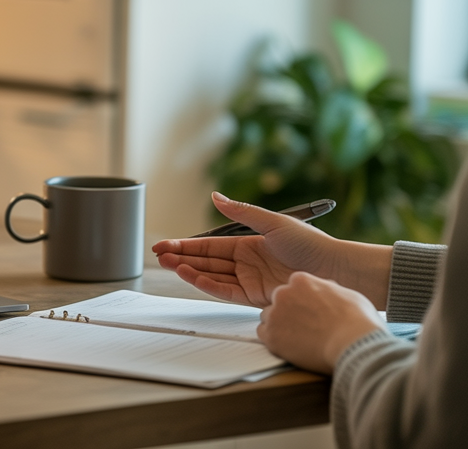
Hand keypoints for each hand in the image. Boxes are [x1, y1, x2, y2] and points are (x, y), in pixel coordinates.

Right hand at [151, 192, 390, 307]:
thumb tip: (215, 196)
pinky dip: (206, 284)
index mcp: (249, 243)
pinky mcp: (256, 297)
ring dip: (189, 271)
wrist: (336, 270)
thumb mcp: (273, 222)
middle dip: (181, 258)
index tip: (164, 245)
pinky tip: (191, 276)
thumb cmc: (311, 244)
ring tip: (169, 265)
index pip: (209, 245)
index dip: (185, 245)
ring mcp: (249, 280)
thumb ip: (241, 212)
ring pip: (211, 276)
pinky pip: (225, 291)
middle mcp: (246, 263)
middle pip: (206, 261)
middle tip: (158, 256)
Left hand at [258, 272, 383, 373]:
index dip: (302, 300)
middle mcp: (282, 293)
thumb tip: (325, 289)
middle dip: (289, 312)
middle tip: (306, 325)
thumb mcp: (346, 294)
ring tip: (301, 337)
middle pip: (278, 301)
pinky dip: (275, 340)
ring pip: (269, 317)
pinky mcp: (271, 336)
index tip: (311, 311)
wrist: (353, 344)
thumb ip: (327, 289)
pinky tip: (292, 345)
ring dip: (280, 325)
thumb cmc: (357, 320)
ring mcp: (275, 315)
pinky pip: (264, 334)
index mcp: (300, 281)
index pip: (293, 288)